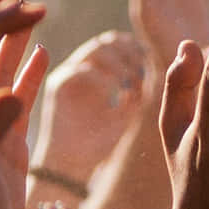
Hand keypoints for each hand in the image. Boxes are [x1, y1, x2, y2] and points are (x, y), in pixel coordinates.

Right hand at [34, 31, 146, 187]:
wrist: (70, 167)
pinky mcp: (57, 86)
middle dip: (130, 52)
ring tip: (130, 84)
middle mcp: (80, 69)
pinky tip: (116, 94)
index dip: (137, 49)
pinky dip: (104, 79)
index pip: (117, 45)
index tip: (152, 65)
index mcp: (96, 73)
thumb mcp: (124, 115)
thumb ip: (135, 93)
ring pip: (96, 50)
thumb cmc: (97, 145)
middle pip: (107, 41)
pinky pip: (82, 70)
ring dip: (119, 63)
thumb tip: (152, 73)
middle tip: (143, 72)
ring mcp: (68, 75)